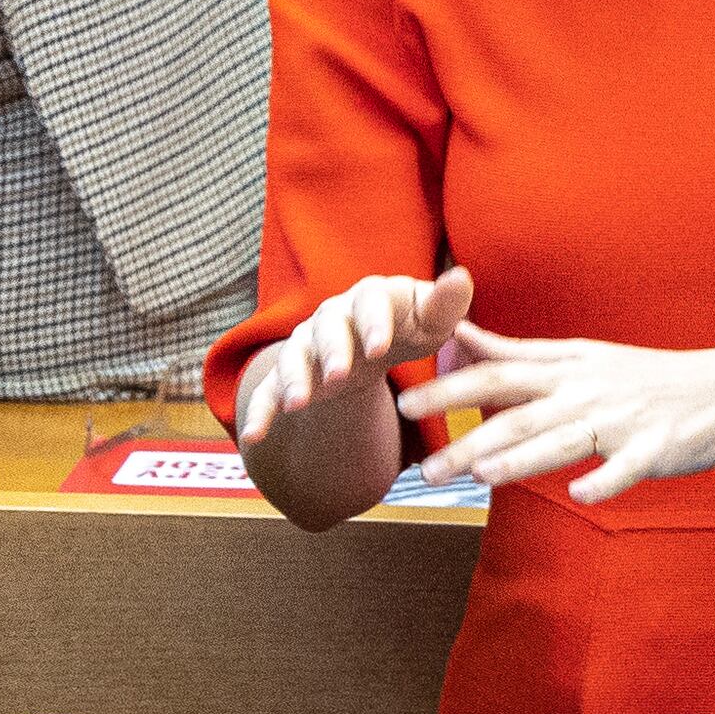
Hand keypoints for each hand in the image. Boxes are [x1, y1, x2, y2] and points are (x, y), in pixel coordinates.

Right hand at [230, 266, 474, 445]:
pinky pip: (268, 390)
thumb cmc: (411, 325)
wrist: (375, 340)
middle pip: (328, 327)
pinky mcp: (292, 373)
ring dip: (293, 378)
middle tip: (338, 375)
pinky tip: (253, 436)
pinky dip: (259, 411)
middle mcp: (333, 315)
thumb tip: (461, 277)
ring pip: (294, 356)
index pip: (371, 302)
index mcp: (371, 297)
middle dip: (332, 351)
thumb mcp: (433, 319)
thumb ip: (446, 304)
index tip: (381, 348)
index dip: (374, 324)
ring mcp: (308, 343)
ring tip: (296, 404)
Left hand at [404, 330, 714, 505]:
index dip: (448, 384)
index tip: (402, 398)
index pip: (496, 372)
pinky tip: (580, 496)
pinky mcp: (655, 449)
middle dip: (466, 433)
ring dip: (521, 459)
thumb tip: (458, 337)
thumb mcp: (579, 356)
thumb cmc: (645, 377)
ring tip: (479, 476)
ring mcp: (622, 420)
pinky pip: (626, 469)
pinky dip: (604, 480)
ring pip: (563, 441)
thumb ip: (518, 353)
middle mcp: (586, 391)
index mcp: (566, 368)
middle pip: (517, 412)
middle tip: (424, 462)